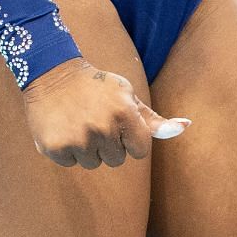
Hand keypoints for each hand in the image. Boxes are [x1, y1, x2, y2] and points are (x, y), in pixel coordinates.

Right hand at [21, 56, 191, 167]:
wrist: (52, 73)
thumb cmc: (96, 86)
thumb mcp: (126, 95)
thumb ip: (153, 119)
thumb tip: (184, 127)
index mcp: (124, 113)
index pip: (140, 150)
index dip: (131, 140)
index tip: (119, 126)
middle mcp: (102, 128)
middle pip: (116, 160)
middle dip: (109, 144)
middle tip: (95, 120)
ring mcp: (78, 139)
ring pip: (93, 163)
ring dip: (88, 148)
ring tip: (78, 122)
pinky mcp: (55, 147)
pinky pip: (71, 163)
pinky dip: (67, 149)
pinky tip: (63, 127)